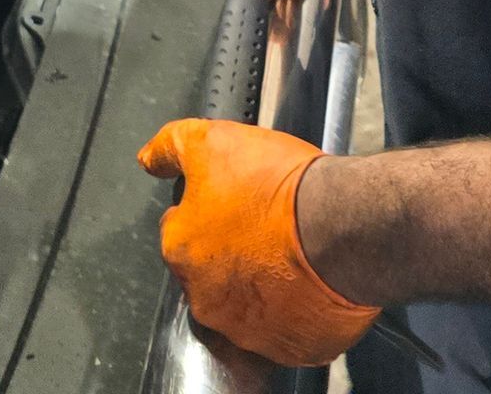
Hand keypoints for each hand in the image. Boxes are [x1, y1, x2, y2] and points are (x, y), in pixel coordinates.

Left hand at [138, 119, 379, 365]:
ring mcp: (250, 330)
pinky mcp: (291, 347)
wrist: (341, 225)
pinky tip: (308, 277)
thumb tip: (149, 158)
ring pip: (247, 302)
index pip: (179, 230)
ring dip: (260, 280)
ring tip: (288, 248)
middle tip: (262, 222)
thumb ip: (170, 147)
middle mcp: (207, 300)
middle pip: (210, 270)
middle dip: (230, 249)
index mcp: (181, 252)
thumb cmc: (277, 187)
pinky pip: (287, 327)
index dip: (205, 208)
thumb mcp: (210, 142)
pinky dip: (294, 307)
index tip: (233, 198)